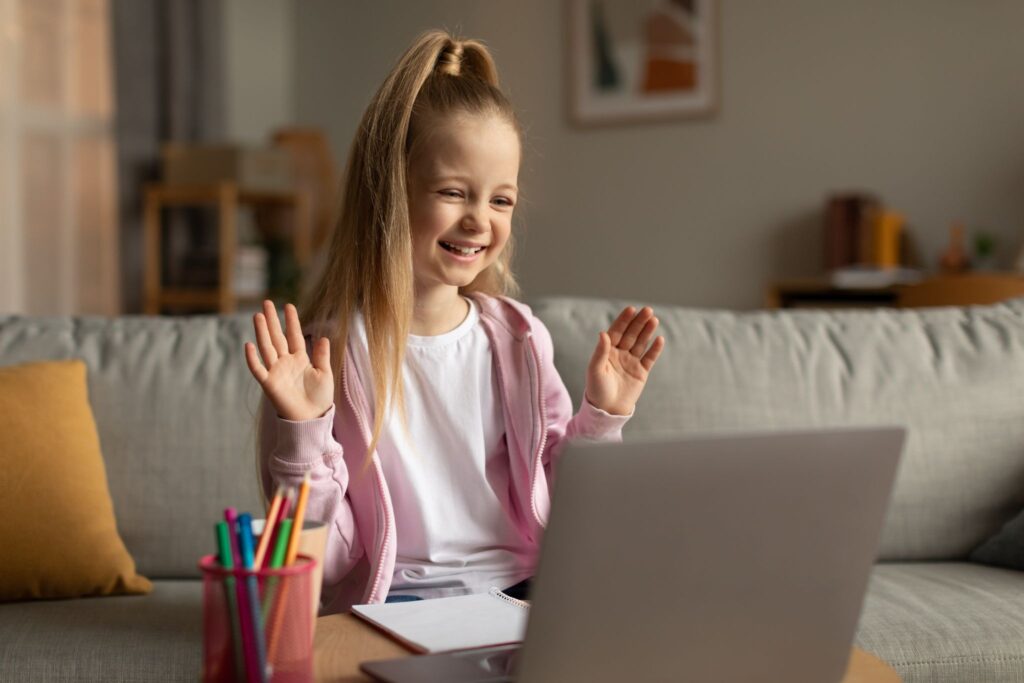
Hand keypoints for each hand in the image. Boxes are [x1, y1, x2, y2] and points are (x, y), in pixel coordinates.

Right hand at [244, 300, 334, 421]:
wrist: (312, 419)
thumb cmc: (320, 398)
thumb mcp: (324, 374)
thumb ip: (322, 356)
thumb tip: (322, 337)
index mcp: (300, 358)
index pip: (294, 335)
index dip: (291, 321)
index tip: (288, 305)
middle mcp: (286, 362)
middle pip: (276, 337)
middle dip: (271, 320)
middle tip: (266, 302)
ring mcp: (276, 371)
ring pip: (267, 348)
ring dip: (261, 332)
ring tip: (258, 316)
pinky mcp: (269, 384)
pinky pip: (258, 369)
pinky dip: (252, 358)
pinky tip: (249, 344)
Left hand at [584, 306, 664, 415]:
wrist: (608, 410)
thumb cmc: (597, 390)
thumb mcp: (595, 370)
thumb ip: (600, 352)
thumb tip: (603, 333)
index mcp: (607, 351)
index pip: (616, 331)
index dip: (623, 320)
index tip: (631, 309)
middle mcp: (620, 353)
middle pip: (631, 334)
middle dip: (639, 322)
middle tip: (648, 310)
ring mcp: (631, 361)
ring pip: (641, 343)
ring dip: (647, 331)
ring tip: (654, 320)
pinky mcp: (641, 372)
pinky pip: (649, 358)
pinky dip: (655, 349)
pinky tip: (660, 339)